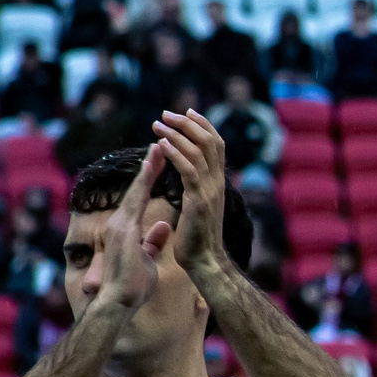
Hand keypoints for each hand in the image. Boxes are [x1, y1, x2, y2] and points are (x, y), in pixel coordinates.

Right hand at [88, 144, 170, 320]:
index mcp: (127, 230)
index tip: (161, 162)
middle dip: (149, 167)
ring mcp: (120, 225)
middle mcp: (120, 223)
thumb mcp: (147, 259)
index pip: (140, 200)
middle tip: (160, 144)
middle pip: (137, 190)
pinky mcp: (123, 230)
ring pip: (135, 190)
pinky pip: (135, 201)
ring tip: (159, 147)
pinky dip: (143, 184)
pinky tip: (152, 168)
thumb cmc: (131, 287)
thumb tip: (164, 225)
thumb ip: (153, 241)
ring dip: (147, 168)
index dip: (150, 181)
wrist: (117, 302)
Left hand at [151, 110, 231, 282]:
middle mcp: (217, 183)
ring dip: (177, 134)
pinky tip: (161, 144)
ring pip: (199, 151)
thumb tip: (191, 182)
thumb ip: (198, 191)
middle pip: (210, 141)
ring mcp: (210, 191)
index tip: (186, 113)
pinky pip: (188, 170)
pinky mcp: (198, 201)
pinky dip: (176, 153)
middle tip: (167, 113)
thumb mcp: (200, 209)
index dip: (203, 126)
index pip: (216, 145)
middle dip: (189, 123)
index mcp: (217, 183)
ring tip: (158, 124)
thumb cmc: (197, 240)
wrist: (205, 262)